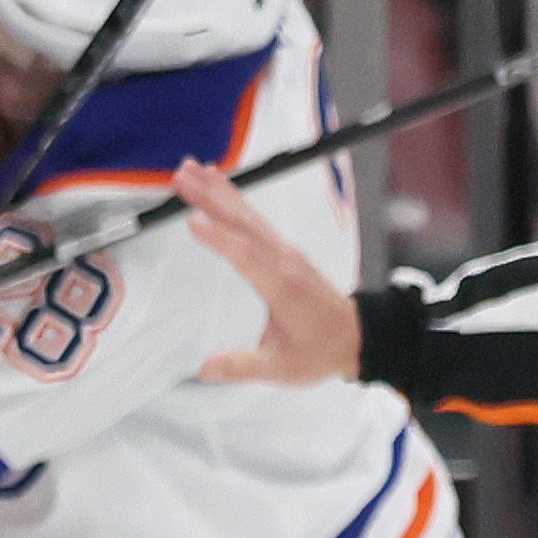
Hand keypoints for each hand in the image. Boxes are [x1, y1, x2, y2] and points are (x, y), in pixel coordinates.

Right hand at [173, 161, 362, 379]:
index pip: (245, 257)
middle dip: (211, 197)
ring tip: (191, 168)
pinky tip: (220, 186)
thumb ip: (242, 366)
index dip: (219, 239)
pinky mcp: (284, 250)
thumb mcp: (281, 368)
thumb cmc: (319, 351)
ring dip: (219, 190)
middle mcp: (284, 262)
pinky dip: (235, 199)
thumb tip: (205, 368)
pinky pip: (255, 219)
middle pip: (243, 224)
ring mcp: (285, 252)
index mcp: (281, 287)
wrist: (355, 337)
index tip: (192, 220)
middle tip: (182, 175)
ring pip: (248, 215)